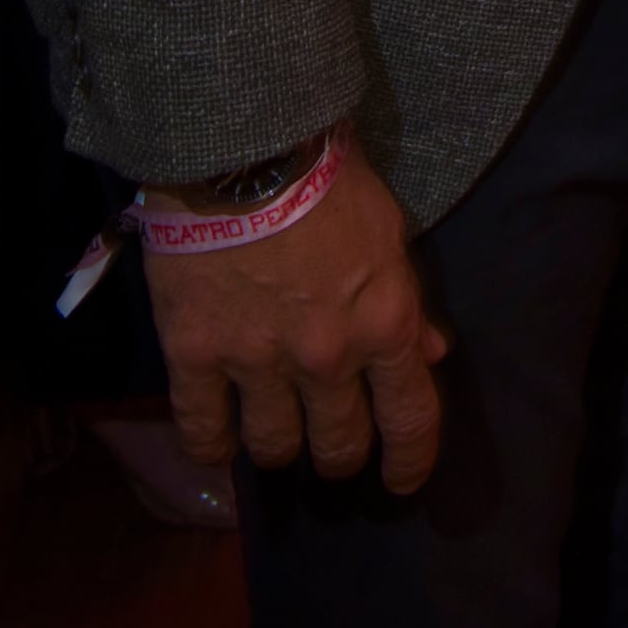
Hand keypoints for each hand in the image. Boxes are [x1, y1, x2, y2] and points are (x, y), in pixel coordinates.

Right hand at [146, 142, 448, 490]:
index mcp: (383, 323)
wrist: (245, 146)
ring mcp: (258, 361)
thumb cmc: (330, 178)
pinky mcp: (196, 355)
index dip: (411, 462)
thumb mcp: (389, 232)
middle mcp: (326, 357)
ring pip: (274, 446)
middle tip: (332, 445)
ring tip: (277, 430)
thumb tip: (431, 353)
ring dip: (281, 446)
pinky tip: (219, 440)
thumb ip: (407, 303)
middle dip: (341, 455)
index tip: (401, 480)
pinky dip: (213, 446)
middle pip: (338, 445)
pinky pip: (202, 432)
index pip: (411, 419)